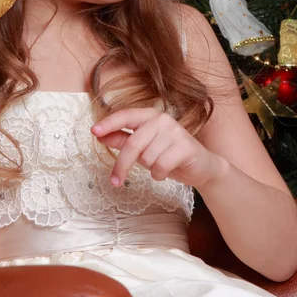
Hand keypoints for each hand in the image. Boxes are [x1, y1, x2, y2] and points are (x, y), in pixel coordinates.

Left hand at [91, 108, 226, 189]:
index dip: (109, 123)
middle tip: (115, 182)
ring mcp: (174, 131)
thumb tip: (99, 135)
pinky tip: (165, 172)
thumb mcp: (142, 148)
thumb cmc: (168, 155)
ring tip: (158, 165)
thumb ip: (122, 139)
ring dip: (149, 168)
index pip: (125, 116)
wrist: (202, 166)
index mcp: (149, 116)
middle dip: (122, 165)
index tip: (94, 132)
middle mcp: (161, 119)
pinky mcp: (185, 146)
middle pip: (133, 144)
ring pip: (147, 157)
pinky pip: (160, 166)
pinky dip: (159, 174)